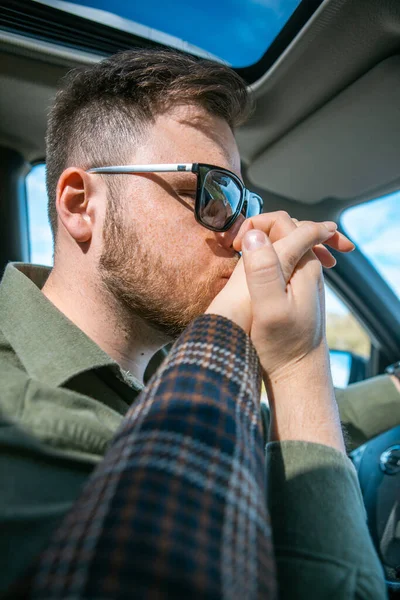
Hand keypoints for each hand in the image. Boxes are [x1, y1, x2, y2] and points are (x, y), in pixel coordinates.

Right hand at [206, 217, 345, 450]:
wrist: (298, 373)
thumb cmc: (283, 345)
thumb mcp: (269, 309)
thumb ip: (263, 271)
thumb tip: (254, 235)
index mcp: (304, 265)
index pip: (284, 222)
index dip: (255, 224)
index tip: (234, 245)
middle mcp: (307, 267)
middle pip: (284, 229)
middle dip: (257, 227)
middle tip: (231, 245)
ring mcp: (301, 278)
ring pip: (282, 244)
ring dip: (260, 241)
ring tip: (236, 252)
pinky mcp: (293, 290)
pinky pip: (280, 260)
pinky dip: (263, 256)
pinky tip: (247, 270)